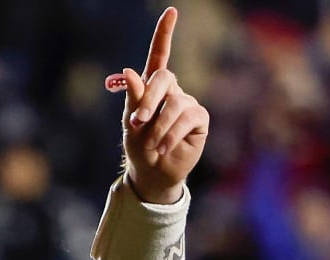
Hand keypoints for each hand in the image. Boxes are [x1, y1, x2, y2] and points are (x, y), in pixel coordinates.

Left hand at [105, 7, 208, 203]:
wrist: (152, 173)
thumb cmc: (140, 147)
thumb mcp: (131, 124)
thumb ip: (133, 98)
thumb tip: (129, 71)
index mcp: (153, 88)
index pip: (160, 56)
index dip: (164, 34)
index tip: (171, 11)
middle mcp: (172, 91)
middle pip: (164, 78)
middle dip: (149, 100)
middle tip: (136, 123)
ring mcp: (187, 103)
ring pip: (174, 104)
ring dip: (157, 127)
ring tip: (151, 144)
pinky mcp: (199, 119)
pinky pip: (186, 119)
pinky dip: (170, 135)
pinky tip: (164, 148)